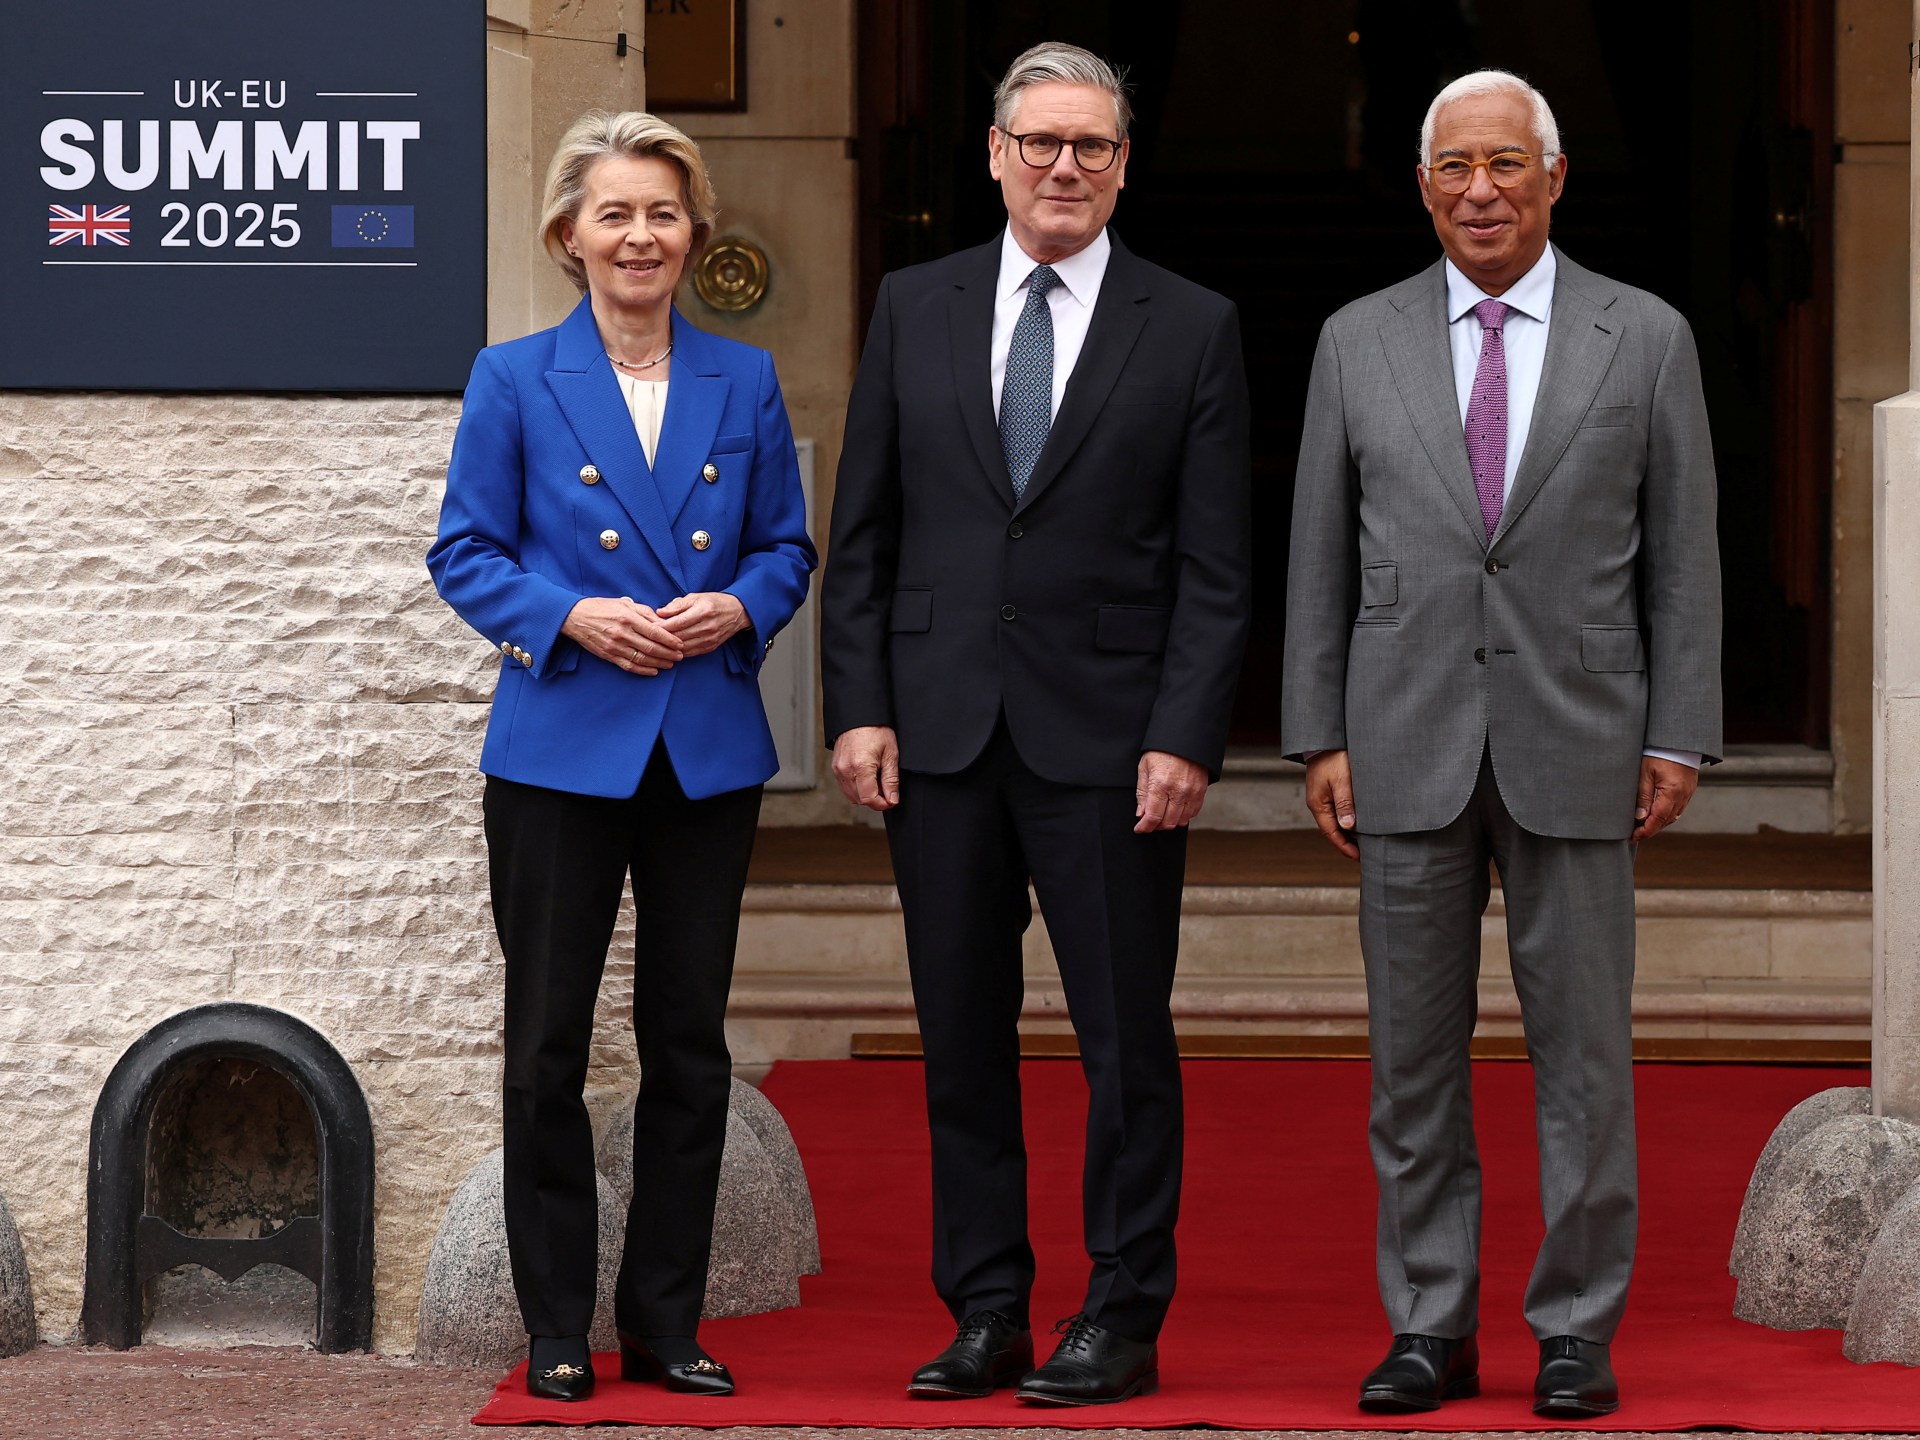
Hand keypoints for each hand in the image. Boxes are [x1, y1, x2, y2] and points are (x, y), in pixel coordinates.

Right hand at [561, 596, 683, 674]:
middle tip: (680, 656)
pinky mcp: (608, 655)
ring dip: (659, 663)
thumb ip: (645, 612)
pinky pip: (629, 666)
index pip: (655, 632)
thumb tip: (663, 622)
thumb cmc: (602, 607)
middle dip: (669, 653)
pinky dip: (643, 670)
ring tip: (670, 663)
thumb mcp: (624, 603)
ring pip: (642, 659)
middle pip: (651, 647)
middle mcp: (622, 633)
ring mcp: (614, 646)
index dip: (670, 640)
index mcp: (628, 618)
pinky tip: (654, 671)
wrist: (575, 617)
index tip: (680, 644)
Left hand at [656, 592, 750, 657]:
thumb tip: (659, 613)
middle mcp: (708, 626)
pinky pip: (690, 653)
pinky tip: (670, 649)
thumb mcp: (696, 597)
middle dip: (663, 637)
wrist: (737, 612)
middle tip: (650, 636)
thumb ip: (677, 605)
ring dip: (669, 647)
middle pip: (679, 636)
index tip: (651, 626)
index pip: (678, 622)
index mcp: (703, 611)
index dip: (662, 626)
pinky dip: (679, 652)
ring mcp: (710, 639)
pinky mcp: (711, 647)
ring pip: (683, 647)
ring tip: (658, 643)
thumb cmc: (714, 602)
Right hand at [832, 726, 900, 810]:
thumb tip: (892, 799)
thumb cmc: (876, 730)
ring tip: (877, 781)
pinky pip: (845, 787)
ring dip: (865, 795)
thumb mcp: (890, 754)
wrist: (859, 715)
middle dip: (875, 799)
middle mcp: (846, 770)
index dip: (882, 804)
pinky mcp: (835, 768)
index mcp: (861, 766)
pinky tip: (867, 778)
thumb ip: (891, 780)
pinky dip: (857, 788)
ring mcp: (838, 770)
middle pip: (860, 800)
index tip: (891, 800)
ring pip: (852, 796)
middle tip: (887, 789)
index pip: (869, 799)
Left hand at [1134, 751, 1207, 833]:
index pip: (1153, 816)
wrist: (1184, 740)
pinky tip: (1175, 809)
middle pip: (1167, 822)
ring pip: (1181, 821)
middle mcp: (1178, 791)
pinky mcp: (1201, 792)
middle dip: (1156, 826)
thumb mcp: (1145, 767)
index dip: (1144, 827)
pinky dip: (1183, 816)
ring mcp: (1191, 793)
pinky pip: (1193, 813)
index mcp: (1160, 784)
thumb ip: (1142, 792)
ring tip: (1162, 814)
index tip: (1140, 828)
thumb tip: (1141, 813)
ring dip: (1170, 822)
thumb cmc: (1162, 751)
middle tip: (1149, 821)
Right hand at [1304, 750, 1358, 859]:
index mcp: (1318, 804)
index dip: (1345, 847)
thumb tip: (1348, 827)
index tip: (1359, 857)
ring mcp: (1322, 798)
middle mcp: (1318, 804)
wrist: (1325, 739)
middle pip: (1332, 830)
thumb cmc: (1334, 757)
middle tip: (1365, 853)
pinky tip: (1358, 822)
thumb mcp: (1342, 780)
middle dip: (1346, 844)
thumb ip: (1345, 803)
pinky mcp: (1328, 791)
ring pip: (1335, 821)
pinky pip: (1337, 811)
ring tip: (1364, 842)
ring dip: (1347, 832)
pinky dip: (1347, 820)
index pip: (1331, 833)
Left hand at [1632, 755, 1698, 841]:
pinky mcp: (1688, 790)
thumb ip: (1643, 796)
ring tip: (1643, 827)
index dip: (1646, 831)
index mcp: (1672, 792)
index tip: (1634, 837)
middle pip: (1666, 821)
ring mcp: (1688, 793)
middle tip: (1635, 835)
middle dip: (1651, 830)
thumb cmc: (1659, 752)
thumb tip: (1640, 817)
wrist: (1678, 739)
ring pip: (1673, 816)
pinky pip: (1678, 808)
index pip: (1658, 819)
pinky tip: (1656, 815)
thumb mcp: (1645, 773)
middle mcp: (1683, 796)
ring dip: (1659, 824)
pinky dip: (1666, 815)